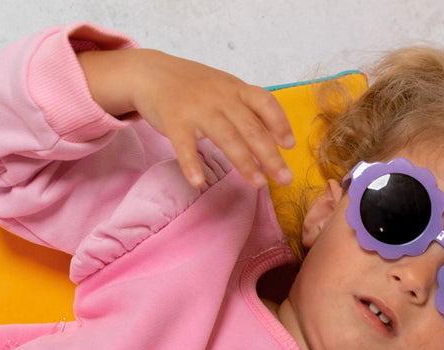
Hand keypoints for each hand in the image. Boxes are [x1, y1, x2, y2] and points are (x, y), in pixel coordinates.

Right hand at [78, 48, 294, 188]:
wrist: (152, 72)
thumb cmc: (193, 87)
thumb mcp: (224, 89)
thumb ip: (246, 109)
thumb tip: (274, 137)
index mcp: (235, 89)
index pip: (265, 103)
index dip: (280, 123)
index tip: (290, 146)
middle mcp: (221, 97)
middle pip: (251, 128)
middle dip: (270, 155)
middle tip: (285, 179)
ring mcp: (198, 108)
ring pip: (226, 138)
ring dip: (244, 163)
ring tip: (258, 184)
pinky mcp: (175, 120)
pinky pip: (185, 146)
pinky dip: (191, 164)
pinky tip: (198, 182)